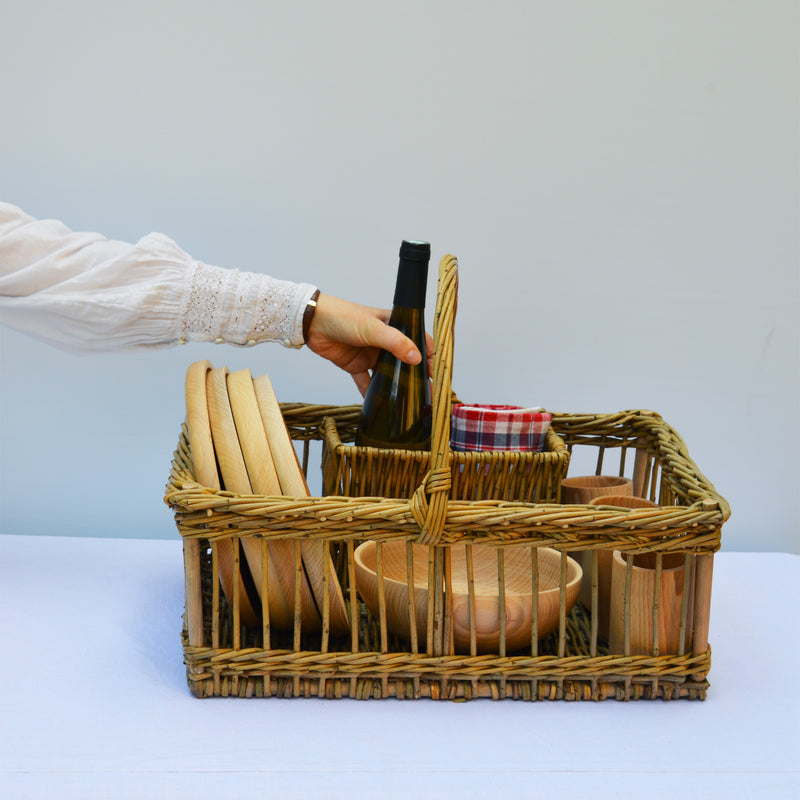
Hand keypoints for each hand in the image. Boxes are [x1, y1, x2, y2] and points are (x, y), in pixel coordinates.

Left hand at [305, 293, 433, 394]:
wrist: (312, 322)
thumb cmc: (343, 316)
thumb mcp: (373, 328)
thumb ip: (396, 342)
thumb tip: (417, 358)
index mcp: (392, 325)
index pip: (417, 339)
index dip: (428, 354)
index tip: (435, 371)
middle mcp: (384, 340)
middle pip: (404, 359)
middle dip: (414, 374)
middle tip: (426, 391)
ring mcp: (370, 353)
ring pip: (387, 372)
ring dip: (395, 384)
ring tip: (407, 401)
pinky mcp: (355, 365)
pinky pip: (366, 381)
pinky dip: (371, 392)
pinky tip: (379, 404)